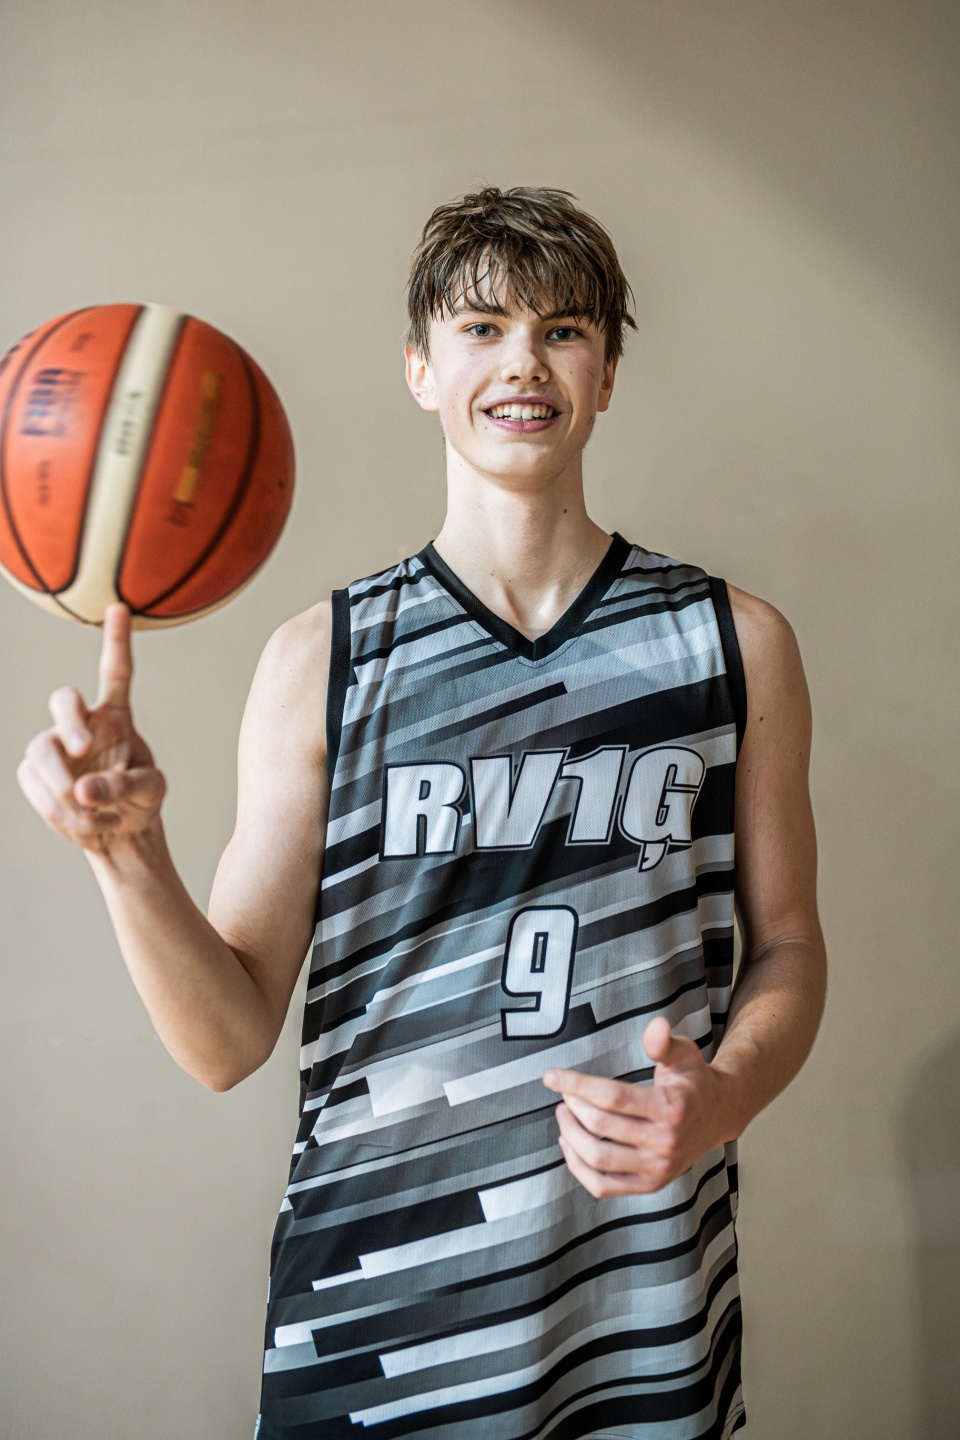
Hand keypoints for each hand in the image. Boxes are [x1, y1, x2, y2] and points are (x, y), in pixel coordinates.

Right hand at [17, 604, 165, 853]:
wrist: (120, 834)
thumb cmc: (141, 801)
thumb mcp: (150, 791)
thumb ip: (126, 785)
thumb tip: (83, 789)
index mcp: (118, 716)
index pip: (116, 672)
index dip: (117, 641)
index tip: (120, 607)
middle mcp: (83, 724)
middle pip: (63, 701)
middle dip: (69, 720)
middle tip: (84, 749)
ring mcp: (55, 747)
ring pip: (41, 749)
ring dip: (61, 785)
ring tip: (91, 812)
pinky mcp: (35, 774)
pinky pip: (35, 785)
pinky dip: (60, 811)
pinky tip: (86, 823)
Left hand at [543, 1017, 731, 1197]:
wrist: (718, 1116)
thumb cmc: (693, 1080)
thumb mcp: (685, 1053)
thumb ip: (664, 1042)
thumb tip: (656, 1024)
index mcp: (672, 1108)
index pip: (613, 1098)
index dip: (577, 1085)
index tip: (551, 1076)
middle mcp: (666, 1142)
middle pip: (602, 1126)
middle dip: (573, 1105)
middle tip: (563, 1092)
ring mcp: (658, 1169)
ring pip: (598, 1158)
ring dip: (570, 1135)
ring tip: (563, 1113)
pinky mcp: (650, 1185)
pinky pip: (603, 1186)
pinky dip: (578, 1168)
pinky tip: (569, 1144)